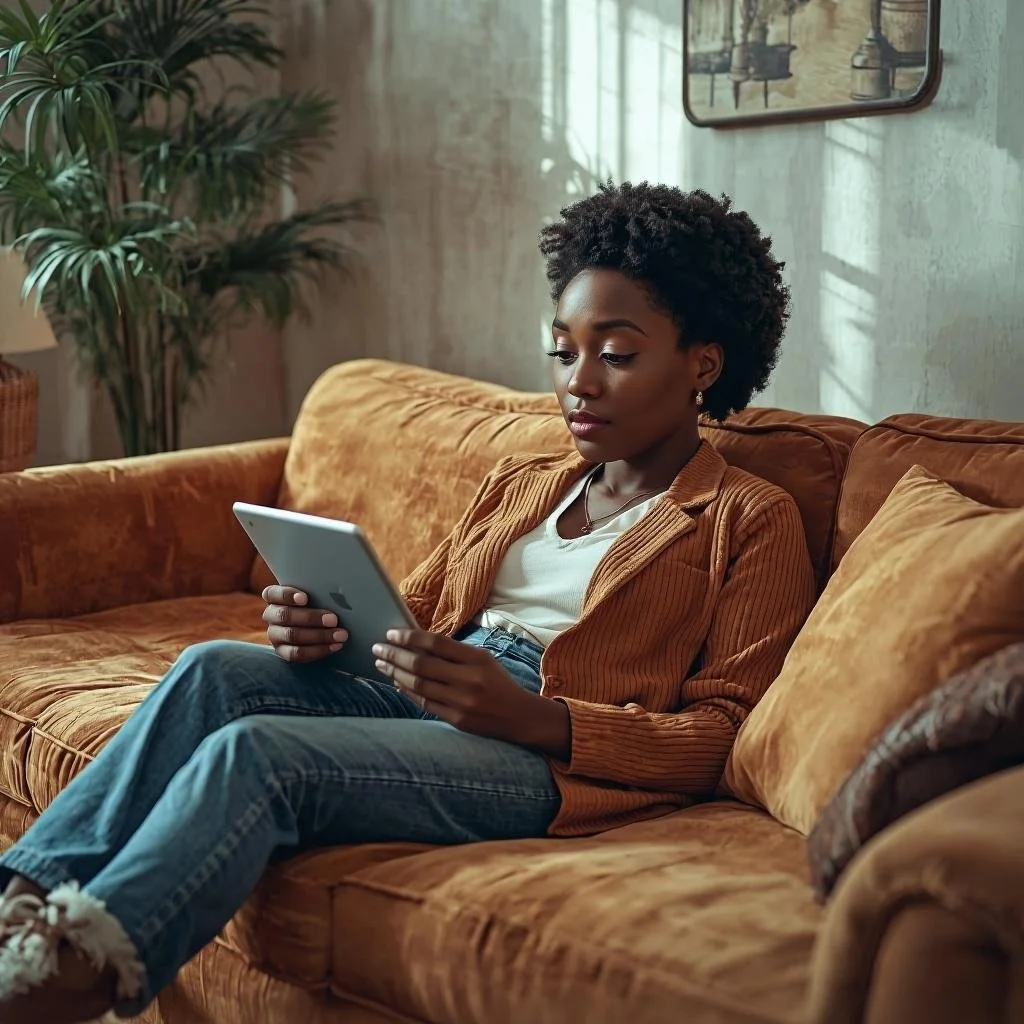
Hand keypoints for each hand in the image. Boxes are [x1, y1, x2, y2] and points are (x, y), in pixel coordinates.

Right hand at [262, 585, 348, 662]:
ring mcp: (275, 634)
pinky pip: (297, 653)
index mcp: (274, 597)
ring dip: (319, 636)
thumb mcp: (313, 595)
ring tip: (340, 635)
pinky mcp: (282, 651)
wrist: (311, 625)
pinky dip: (318, 650)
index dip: (287, 595)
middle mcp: (271, 615)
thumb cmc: (314, 603)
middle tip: (333, 619)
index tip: (305, 598)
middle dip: (311, 618)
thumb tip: (338, 596)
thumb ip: (317, 593)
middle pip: (285, 616)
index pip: (272, 593)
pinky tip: (334, 646)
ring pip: (292, 635)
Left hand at [372, 629, 571, 756]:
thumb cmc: (497, 682)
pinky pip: (424, 703)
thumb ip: (453, 653)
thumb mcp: (482, 659)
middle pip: (421, 665)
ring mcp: (462, 701)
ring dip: (395, 673)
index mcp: (477, 659)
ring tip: (382, 664)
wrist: (519, 716)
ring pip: (418, 685)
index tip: (391, 633)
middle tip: (377, 648)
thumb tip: (416, 644)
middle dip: (394, 655)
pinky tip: (396, 683)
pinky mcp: (457, 720)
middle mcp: (469, 679)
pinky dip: (407, 692)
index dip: (410, 637)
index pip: (436, 643)